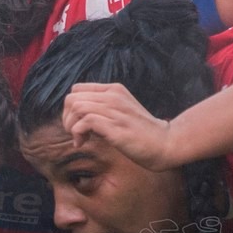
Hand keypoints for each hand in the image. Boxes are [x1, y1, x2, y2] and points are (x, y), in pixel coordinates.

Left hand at [61, 82, 175, 170]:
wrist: (165, 143)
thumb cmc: (143, 133)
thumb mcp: (122, 113)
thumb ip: (104, 110)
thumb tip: (79, 118)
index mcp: (114, 90)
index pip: (77, 89)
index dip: (71, 108)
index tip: (78, 124)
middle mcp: (113, 96)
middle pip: (72, 97)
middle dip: (67, 118)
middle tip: (76, 134)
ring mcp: (114, 110)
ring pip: (76, 107)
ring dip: (71, 126)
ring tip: (79, 139)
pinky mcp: (115, 126)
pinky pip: (84, 121)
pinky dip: (77, 133)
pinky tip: (83, 143)